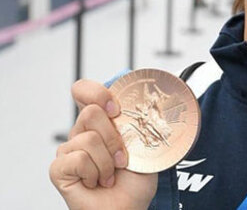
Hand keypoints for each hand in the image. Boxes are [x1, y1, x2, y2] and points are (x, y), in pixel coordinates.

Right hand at [50, 79, 156, 209]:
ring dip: (107, 161)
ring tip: (111, 173)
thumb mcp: (144, 143)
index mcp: (100, 121)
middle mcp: (81, 132)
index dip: (97, 93)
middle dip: (114, 138)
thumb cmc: (136, 179)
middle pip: (90, 112)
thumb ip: (137, 121)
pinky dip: (94, 173)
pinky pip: (77, 159)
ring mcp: (68, 150)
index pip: (84, 90)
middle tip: (122, 157)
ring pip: (87, 138)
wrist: (130, 206)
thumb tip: (144, 102)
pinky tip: (97, 182)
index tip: (116, 110)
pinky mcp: (59, 169)